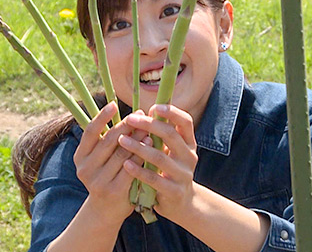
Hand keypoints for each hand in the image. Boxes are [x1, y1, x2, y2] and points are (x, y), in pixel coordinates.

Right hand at [73, 102, 150, 225]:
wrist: (106, 210)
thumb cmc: (107, 176)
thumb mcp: (100, 159)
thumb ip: (107, 140)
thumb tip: (126, 114)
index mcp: (80, 157)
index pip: (90, 132)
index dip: (102, 117)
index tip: (114, 104)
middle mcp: (85, 169)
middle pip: (109, 141)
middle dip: (126, 126)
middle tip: (140, 114)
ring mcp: (98, 181)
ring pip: (121, 154)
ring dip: (137, 138)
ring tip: (149, 127)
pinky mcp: (113, 191)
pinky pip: (130, 169)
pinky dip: (141, 155)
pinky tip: (150, 146)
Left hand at [118, 104, 198, 220]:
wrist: (180, 204)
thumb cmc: (168, 171)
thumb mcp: (170, 151)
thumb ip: (161, 135)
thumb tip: (142, 112)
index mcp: (189, 143)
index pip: (185, 121)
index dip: (171, 112)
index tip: (153, 107)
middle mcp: (189, 156)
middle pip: (171, 135)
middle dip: (149, 125)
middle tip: (130, 119)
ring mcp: (183, 175)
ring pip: (160, 157)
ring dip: (139, 147)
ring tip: (121, 140)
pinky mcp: (174, 191)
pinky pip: (154, 179)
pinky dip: (139, 171)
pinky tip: (126, 164)